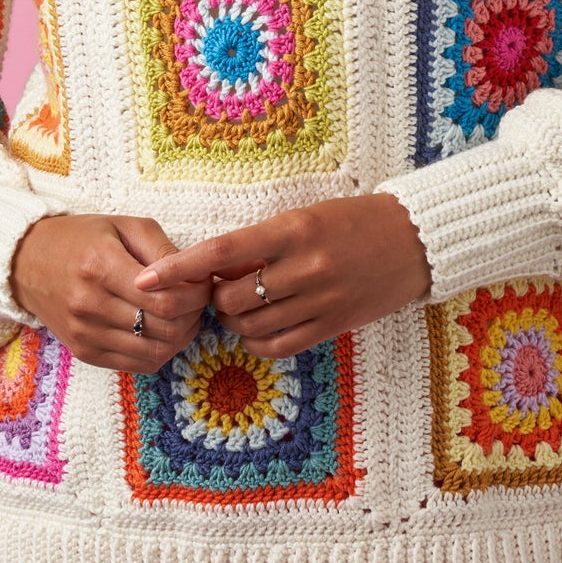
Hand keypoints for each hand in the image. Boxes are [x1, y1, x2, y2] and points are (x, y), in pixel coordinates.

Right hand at [10, 215, 211, 372]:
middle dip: (193, 315)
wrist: (27, 263)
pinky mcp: (85, 353)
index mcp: (100, 266)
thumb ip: (162, 249)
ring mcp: (85, 334)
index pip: (166, 299)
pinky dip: (160, 351)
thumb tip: (196, 276)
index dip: (196, 294)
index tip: (202, 282)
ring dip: (181, 335)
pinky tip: (162, 330)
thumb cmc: (82, 238)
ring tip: (183, 314)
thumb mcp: (124, 225)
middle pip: (165, 328)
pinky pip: (138, 364)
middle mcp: (90, 305)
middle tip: (197, 299)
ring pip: (156, 351)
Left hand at [133, 194, 431, 357]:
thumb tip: (214, 269)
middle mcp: (304, 266)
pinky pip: (278, 346)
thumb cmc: (353, 220)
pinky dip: (258, 340)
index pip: (222, 252)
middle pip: (230, 298)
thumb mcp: (305, 216)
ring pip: (250, 326)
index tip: (146, 280)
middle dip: (213, 298)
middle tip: (220, 288)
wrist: (415, 240)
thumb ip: (262, 242)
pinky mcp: (333, 326)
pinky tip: (261, 326)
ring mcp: (320, 300)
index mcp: (293, 229)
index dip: (179, 269)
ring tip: (244, 305)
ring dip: (234, 320)